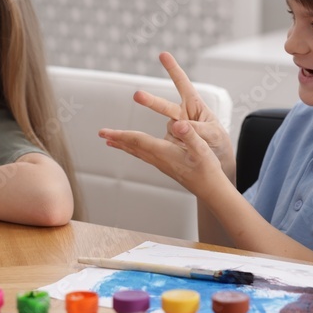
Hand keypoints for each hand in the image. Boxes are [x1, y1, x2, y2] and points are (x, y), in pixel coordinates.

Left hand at [99, 119, 228, 201]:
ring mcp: (162, 164)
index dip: (121, 135)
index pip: (138, 141)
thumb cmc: (208, 169)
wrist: (211, 189)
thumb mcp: (202, 149)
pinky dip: (135, 150)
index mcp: (164, 152)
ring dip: (123, 145)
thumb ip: (190, 135)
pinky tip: (135, 149)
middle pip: (133, 147)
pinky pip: (145, 156)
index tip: (106, 132)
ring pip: (137, 152)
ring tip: (111, 141)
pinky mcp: (166, 166)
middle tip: (101, 133)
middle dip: (116, 139)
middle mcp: (159, 159)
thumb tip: (178, 123)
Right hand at [133, 52, 235, 179]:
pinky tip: (177, 152)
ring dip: (169, 132)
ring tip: (158, 133)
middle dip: (151, 101)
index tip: (163, 55)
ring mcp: (175, 130)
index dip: (173, 69)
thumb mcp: (214, 134)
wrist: (216, 161)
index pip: (183, 84)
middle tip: (137, 95)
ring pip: (169, 129)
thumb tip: (179, 126)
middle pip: (165, 107)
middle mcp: (182, 115)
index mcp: (195, 106)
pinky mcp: (171, 144)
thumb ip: (199, 129)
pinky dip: (168, 147)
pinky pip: (166, 144)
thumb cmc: (217, 142)